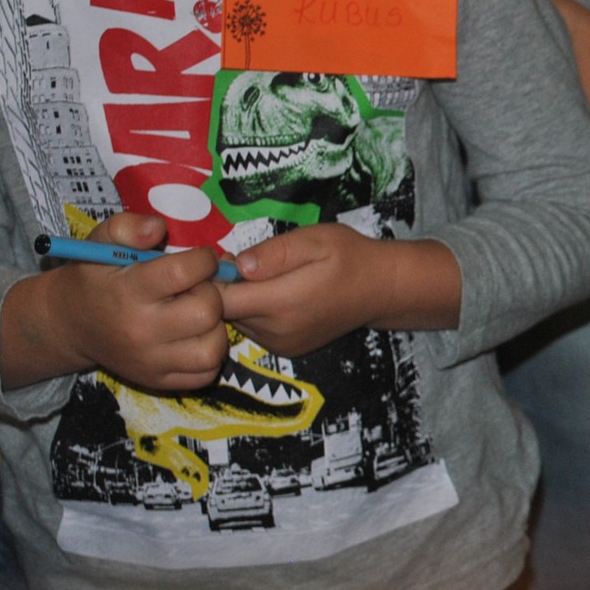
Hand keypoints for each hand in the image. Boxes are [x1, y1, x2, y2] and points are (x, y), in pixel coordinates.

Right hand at [0, 212, 227, 390]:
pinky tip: (194, 336)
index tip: (200, 259)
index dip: (204, 260)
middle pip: (206, 311)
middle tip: (198, 287)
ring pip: (213, 348)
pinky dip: (209, 354)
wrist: (68, 324)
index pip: (183, 272)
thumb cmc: (94, 277)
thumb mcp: (100, 243)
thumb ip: (127, 227)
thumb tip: (158, 227)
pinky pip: (205, 373)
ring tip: (197, 313)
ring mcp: (150, 361)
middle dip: (212, 293)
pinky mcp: (158, 381)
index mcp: (127, 291)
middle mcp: (140, 330)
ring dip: (215, 327)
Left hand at [221, 227, 458, 356]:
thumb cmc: (349, 256)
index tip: (213, 259)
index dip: (207, 280)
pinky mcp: (285, 350)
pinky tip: (271, 295)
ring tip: (259, 277)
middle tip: (238, 261)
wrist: (382, 290)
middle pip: (223, 314)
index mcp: (281, 303)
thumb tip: (236, 264)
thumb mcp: (315, 240)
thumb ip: (274, 253)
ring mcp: (281, 345)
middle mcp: (276, 331)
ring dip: (237, 301)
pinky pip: (253, 330)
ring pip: (236, 323)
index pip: (218, 300)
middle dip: (221, 289)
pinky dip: (252, 313)